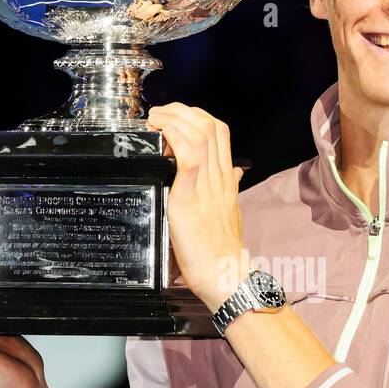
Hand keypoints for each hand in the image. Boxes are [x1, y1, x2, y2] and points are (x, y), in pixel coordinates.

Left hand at [146, 103, 249, 311]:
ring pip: (200, 134)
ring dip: (173, 118)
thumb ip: (228, 189)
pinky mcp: (190, 199)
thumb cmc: (221, 251)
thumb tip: (234, 171)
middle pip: (210, 125)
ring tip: (154, 121)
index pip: (220, 132)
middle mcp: (220, 178)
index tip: (174, 117)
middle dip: (181, 110)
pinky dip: (174, 138)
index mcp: (227, 180)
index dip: (196, 115)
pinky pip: (188, 157)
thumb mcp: (228, 213)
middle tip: (158, 114)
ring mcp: (207, 187)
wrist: (225, 277)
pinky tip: (161, 135)